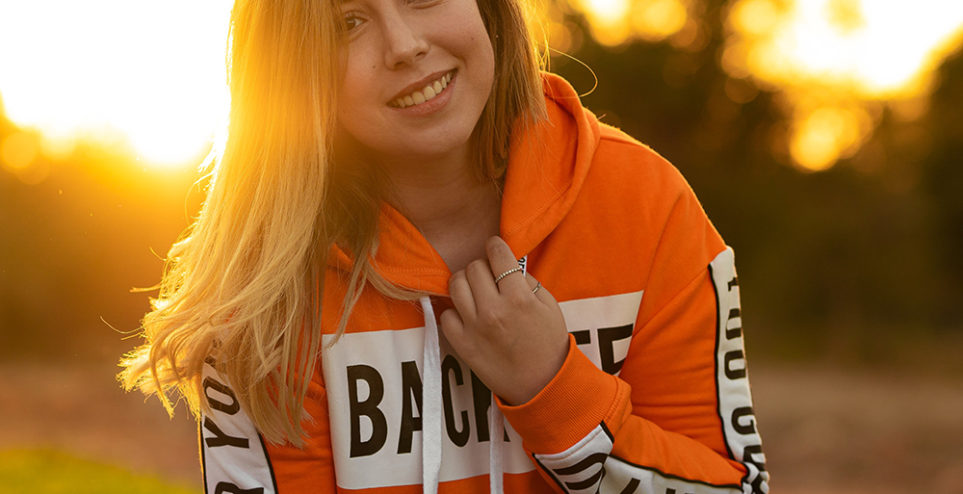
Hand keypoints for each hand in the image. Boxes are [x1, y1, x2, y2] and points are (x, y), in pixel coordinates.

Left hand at [439, 236, 568, 404]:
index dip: (496, 246)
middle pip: (474, 267)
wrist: (541, 384)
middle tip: (490, 276)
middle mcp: (493, 310)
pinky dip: (457, 311)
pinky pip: (447, 314)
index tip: (495, 248)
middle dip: (482, 266)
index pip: (498, 254)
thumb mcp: (549, 305)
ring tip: (476, 291)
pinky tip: (469, 315)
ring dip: (466, 283)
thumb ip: (527, 280)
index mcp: (519, 298)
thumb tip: (506, 263)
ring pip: (456, 285)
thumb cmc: (548, 343)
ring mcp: (474, 328)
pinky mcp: (462, 344)